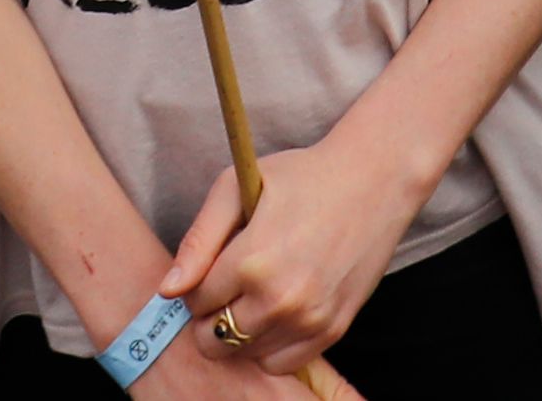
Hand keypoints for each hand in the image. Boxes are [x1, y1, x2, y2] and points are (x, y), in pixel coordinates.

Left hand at [162, 125, 430, 378]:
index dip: (195, 285)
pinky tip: (275, 311)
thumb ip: (197, 241)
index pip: (194, 301)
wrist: (373, 182)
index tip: (212, 267)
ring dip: (238, 331)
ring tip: (252, 294)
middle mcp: (280, 299)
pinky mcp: (332, 330)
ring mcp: (309, 319)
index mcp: (251, 261)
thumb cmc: (301, 177)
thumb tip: (167, 291)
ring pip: (244, 354)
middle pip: (212, 339)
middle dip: (209, 315)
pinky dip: (269, 346)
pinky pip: (281, 363)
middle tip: (226, 286)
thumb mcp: (236, 188)